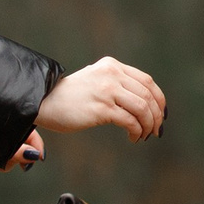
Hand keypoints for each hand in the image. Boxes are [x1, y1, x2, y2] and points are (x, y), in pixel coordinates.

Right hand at [37, 58, 165, 140]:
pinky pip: (130, 121)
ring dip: (148, 125)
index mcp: (112, 66)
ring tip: (144, 135)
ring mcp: (107, 90)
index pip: (147, 81)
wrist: (43, 101)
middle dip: (156, 116)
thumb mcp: (95, 81)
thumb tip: (142, 103)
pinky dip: (137, 131)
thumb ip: (115, 84)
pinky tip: (133, 137)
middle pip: (148, 95)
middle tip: (155, 130)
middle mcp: (111, 74)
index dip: (159, 100)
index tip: (160, 115)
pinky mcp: (101, 108)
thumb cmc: (69, 97)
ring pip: (143, 108)